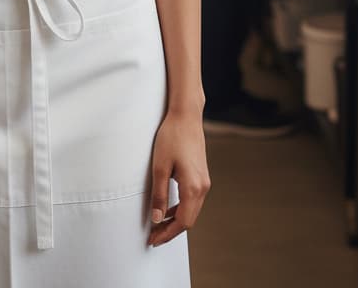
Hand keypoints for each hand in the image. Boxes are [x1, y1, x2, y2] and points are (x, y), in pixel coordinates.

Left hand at [147, 110, 209, 246]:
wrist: (186, 116)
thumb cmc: (171, 137)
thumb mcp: (160, 167)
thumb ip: (159, 195)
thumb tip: (158, 219)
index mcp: (193, 187)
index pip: (183, 222)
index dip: (167, 233)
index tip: (153, 240)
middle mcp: (203, 187)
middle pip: (189, 219)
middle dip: (171, 230)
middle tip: (153, 236)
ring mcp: (204, 181)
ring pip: (192, 210)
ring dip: (176, 220)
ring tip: (159, 225)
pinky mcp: (201, 175)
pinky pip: (193, 199)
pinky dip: (181, 208)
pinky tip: (169, 208)